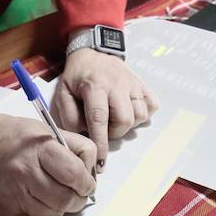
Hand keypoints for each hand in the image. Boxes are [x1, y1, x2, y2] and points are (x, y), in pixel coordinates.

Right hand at [0, 105, 96, 215]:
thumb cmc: (12, 134)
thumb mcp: (44, 129)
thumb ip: (71, 146)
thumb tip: (91, 168)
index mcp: (40, 148)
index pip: (75, 173)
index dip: (87, 180)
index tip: (87, 180)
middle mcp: (27, 172)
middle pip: (66, 198)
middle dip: (80, 198)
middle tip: (80, 192)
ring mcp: (16, 193)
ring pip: (54, 213)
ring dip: (64, 207)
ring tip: (62, 196)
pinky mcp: (8, 209)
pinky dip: (44, 210)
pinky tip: (41, 197)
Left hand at [53, 48, 158, 168]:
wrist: (92, 52)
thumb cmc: (76, 76)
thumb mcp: (62, 93)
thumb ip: (69, 116)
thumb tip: (84, 136)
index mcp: (94, 86)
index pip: (99, 118)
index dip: (101, 142)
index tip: (100, 162)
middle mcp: (116, 84)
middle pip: (125, 119)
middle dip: (115, 133)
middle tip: (105, 129)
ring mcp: (132, 83)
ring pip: (141, 114)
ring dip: (129, 124)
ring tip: (116, 119)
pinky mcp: (142, 84)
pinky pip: (152, 105)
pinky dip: (144, 113)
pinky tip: (129, 111)